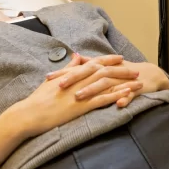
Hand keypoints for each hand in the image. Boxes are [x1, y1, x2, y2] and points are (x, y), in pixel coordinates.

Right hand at [9, 53, 142, 137]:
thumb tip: (78, 55)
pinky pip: (103, 100)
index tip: (121, 58)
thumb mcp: (55, 78)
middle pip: (106, 71)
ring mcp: (82, 92)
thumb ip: (69, 67)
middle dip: (123, 70)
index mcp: (74, 73)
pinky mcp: (82, 106)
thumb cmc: (40, 97)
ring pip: (108, 84)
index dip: (109, 60)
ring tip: (138, 83)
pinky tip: (127, 95)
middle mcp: (80, 80)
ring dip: (125, 83)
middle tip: (136, 70)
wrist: (30, 112)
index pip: (96, 63)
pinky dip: (116, 96)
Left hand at [47, 54, 168, 107]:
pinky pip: (129, 96)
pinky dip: (124, 99)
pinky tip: (118, 105)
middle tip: (59, 86)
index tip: (48, 78)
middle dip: (74, 78)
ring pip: (106, 84)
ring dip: (93, 90)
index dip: (64, 72)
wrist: (148, 75)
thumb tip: (73, 57)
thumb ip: (88, 63)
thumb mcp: (103, 68)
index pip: (79, 68)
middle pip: (90, 73)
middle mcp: (108, 72)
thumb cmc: (121, 73)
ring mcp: (121, 80)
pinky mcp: (134, 89)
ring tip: (79, 97)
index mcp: (99, 67)